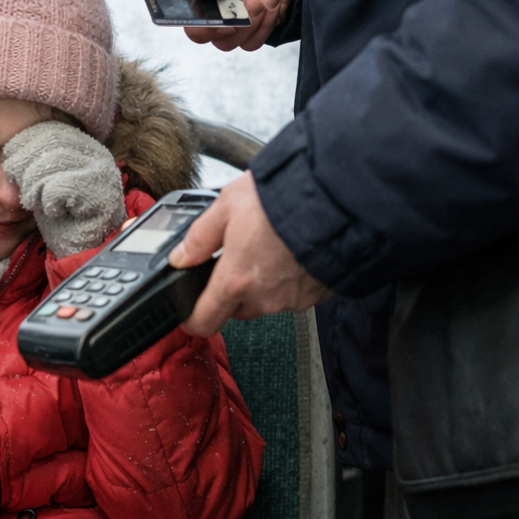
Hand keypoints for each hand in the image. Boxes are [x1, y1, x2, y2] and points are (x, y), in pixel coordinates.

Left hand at [2, 121, 124, 257]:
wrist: (76, 252)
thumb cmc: (56, 217)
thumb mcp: (38, 181)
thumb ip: (30, 160)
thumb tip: (7, 150)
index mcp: (82, 145)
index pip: (49, 129)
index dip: (24, 145)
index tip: (12, 166)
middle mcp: (97, 154)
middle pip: (52, 140)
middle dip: (27, 164)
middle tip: (22, 187)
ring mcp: (104, 174)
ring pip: (57, 159)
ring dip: (35, 183)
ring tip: (35, 201)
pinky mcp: (104, 198)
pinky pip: (64, 186)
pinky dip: (50, 198)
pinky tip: (52, 210)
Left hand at [168, 172, 331, 335]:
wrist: (338, 199)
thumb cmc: (285, 198)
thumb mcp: (227, 205)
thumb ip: (199, 237)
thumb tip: (180, 256)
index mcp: (236, 280)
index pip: (204, 321)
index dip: (192, 320)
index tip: (190, 314)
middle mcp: (265, 297)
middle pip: (237, 308)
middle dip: (234, 288)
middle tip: (241, 254)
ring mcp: (294, 299)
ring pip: (268, 300)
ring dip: (266, 281)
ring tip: (273, 245)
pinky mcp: (318, 295)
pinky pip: (296, 293)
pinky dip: (292, 278)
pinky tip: (294, 251)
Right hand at [169, 0, 291, 52]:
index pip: (181, 10)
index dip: (196, 19)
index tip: (216, 12)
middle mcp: (207, 1)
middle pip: (204, 34)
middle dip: (227, 26)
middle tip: (248, 4)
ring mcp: (231, 13)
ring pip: (229, 42)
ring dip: (249, 26)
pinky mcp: (255, 20)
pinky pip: (254, 39)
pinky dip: (265, 25)